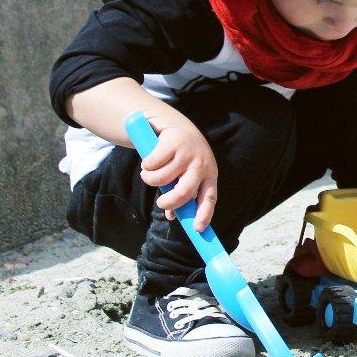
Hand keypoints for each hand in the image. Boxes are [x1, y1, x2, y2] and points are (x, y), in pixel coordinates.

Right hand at [138, 114, 219, 231]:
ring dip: (150, 179)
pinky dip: (146, 165)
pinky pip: (152, 164)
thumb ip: (180, 194)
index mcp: (209, 174)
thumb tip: (172, 217)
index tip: (197, 229)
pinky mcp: (173, 142)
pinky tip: (149, 160)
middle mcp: (202, 164)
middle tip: (161, 204)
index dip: (204, 214)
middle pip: (186, 191)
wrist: (175, 127)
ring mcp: (188, 152)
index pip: (210, 198)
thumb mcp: (184, 176)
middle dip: (171, 201)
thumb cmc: (181, 159)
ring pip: (163, 178)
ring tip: (150, 174)